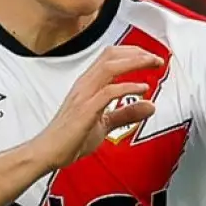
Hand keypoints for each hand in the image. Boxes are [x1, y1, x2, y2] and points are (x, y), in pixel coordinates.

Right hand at [29, 46, 162, 169]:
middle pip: (111, 55)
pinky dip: (127, 87)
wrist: (48, 153)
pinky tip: (142, 89)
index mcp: (88, 84)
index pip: (110, 57)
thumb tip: (150, 106)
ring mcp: (84, 96)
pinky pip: (108, 92)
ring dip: (135, 62)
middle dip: (138, 52)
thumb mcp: (105, 123)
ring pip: (110, 67)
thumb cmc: (70, 138)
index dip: (133, 52)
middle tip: (157, 58)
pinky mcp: (85, 110)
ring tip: (153, 64)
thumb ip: (127, 113)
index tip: (151, 56)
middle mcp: (85, 85)